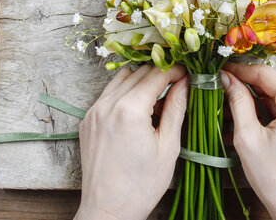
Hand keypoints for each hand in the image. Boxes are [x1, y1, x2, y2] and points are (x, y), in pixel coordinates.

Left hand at [74, 65, 187, 219]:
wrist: (108, 210)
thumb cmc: (141, 185)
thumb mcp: (168, 146)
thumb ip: (176, 108)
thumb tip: (185, 83)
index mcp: (129, 109)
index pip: (156, 74)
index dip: (176, 70)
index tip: (188, 73)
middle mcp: (108, 105)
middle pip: (139, 72)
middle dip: (160, 73)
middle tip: (177, 84)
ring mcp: (94, 112)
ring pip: (121, 79)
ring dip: (141, 80)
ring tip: (157, 98)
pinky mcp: (87, 121)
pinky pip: (108, 94)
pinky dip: (125, 92)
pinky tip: (138, 109)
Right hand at [222, 63, 275, 219]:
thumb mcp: (248, 138)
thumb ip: (238, 102)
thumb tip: (228, 79)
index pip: (266, 75)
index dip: (241, 70)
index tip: (223, 70)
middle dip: (249, 88)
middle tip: (224, 90)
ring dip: (260, 102)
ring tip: (235, 110)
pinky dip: (274, 113)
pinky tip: (254, 121)